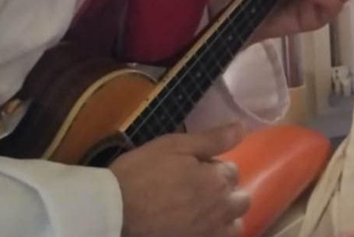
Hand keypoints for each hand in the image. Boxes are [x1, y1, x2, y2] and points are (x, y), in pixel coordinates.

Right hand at [110, 124, 248, 236]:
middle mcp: (220, 209)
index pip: (232, 171)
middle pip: (241, 199)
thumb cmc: (139, 174)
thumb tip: (242, 128)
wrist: (111, 212)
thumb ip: (212, 139)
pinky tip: (196, 227)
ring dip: (226, 217)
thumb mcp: (174, 146)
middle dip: (226, 192)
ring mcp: (208, 233)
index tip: (194, 169)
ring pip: (235, 225)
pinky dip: (214, 233)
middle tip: (199, 190)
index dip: (213, 168)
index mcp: (217, 181)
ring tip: (202, 212)